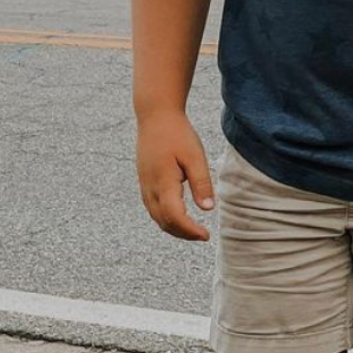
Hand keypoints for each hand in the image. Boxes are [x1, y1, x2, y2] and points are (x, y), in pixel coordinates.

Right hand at [136, 111, 215, 241]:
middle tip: (203, 236)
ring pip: (156, 217)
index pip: (175, 217)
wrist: (155, 116)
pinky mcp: (144, 181)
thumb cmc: (178, 134)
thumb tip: (207, 209)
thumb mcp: (195, 156)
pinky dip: (165, 218)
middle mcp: (150, 188)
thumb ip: (201, 183)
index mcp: (163, 183)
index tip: (206, 235)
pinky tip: (179, 216)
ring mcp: (144, 185)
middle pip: (164, 222)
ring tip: (193, 230)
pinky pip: (152, 208)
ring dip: (173, 228)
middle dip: (183, 233)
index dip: (190, 231)